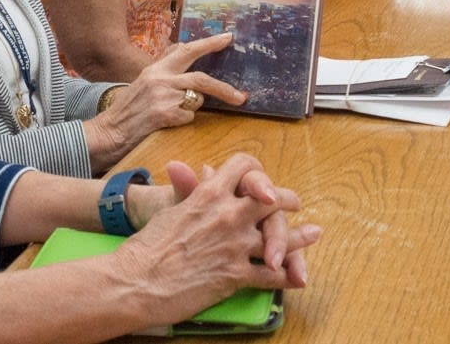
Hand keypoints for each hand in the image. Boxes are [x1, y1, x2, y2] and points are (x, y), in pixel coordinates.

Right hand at [86, 34, 242, 169]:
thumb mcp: (143, 81)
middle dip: (225, 88)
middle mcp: (160, 78)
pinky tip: (168, 124)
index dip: (209, 44)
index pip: (187, 50)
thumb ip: (164, 65)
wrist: (109, 132)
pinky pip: (188, 116)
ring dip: (194, 108)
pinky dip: (185, 121)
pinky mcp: (163, 114)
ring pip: (196, 99)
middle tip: (242, 96)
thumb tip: (181, 47)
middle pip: (202, 78)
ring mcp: (162, 96)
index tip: (228, 38)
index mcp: (156, 68)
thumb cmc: (128, 110)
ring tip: (176, 114)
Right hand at [112, 154, 319, 325]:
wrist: (135, 282)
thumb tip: (183, 166)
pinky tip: (296, 277)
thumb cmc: (146, 247)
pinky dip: (286, 276)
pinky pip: (272, 275)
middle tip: (294, 204)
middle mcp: (228, 214)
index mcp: (209, 193)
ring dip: (300, 237)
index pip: (245, 167)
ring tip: (314, 233)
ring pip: (281, 237)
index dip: (257, 172)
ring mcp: (235, 245)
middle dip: (287, 200)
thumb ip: (186, 190)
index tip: (262, 180)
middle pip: (273, 199)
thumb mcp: (168, 210)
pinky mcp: (236, 275)